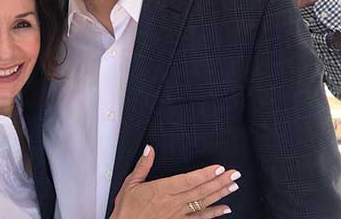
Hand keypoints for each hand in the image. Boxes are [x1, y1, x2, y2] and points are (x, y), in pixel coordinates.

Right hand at [110, 145, 239, 218]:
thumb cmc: (126, 209)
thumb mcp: (130, 184)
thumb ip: (142, 166)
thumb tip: (150, 149)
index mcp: (161, 190)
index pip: (188, 180)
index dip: (205, 174)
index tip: (219, 168)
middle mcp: (172, 202)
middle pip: (200, 191)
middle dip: (219, 182)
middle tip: (235, 174)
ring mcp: (177, 215)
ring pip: (203, 203)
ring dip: (220, 194)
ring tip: (233, 186)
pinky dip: (213, 214)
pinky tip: (225, 209)